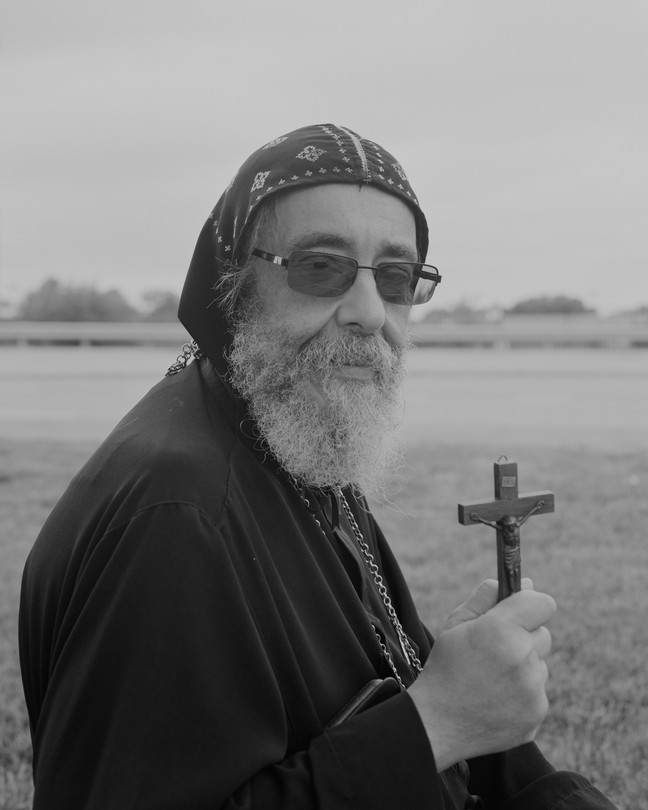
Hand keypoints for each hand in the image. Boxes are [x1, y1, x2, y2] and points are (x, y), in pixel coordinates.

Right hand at [408, 579, 556, 770]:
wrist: (438, 722)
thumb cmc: (445, 666)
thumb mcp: (456, 624)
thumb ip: (487, 597)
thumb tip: (525, 583)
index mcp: (501, 630)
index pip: (543, 603)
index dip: (532, 604)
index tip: (521, 610)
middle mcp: (523, 658)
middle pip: (543, 635)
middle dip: (524, 636)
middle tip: (496, 648)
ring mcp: (533, 689)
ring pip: (540, 665)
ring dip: (524, 666)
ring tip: (492, 677)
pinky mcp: (537, 713)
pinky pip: (539, 692)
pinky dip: (523, 693)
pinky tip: (497, 698)